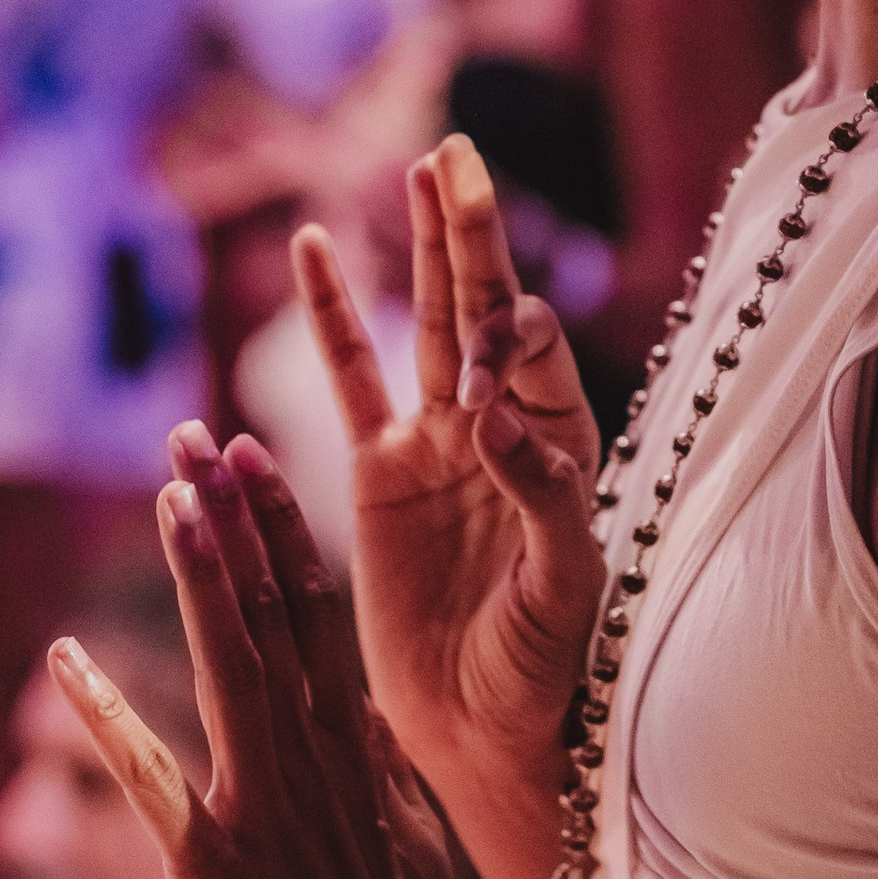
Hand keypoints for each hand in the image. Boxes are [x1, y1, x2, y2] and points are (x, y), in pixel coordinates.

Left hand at [52, 433, 525, 878]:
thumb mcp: (409, 826)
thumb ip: (372, 760)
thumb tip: (356, 710)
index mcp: (365, 736)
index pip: (319, 604)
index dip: (281, 525)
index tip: (252, 456)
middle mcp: (317, 750)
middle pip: (273, 607)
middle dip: (233, 515)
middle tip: (195, 435)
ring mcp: (264, 801)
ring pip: (228, 660)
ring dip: (198, 572)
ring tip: (169, 494)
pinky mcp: (212, 866)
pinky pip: (148, 775)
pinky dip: (104, 715)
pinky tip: (62, 661)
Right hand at [292, 136, 604, 878]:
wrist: (481, 726)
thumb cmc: (544, 661)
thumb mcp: (563, 583)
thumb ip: (541, 495)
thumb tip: (490, 420)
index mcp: (558, 441)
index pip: (532, 352)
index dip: (509, 327)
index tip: (494, 333)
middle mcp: (501, 426)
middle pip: (482, 306)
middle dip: (473, 232)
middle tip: (459, 152)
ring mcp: (437, 442)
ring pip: (424, 322)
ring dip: (423, 248)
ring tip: (420, 167)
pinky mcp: (379, 474)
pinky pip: (350, 378)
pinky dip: (330, 315)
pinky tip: (314, 246)